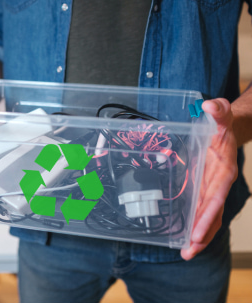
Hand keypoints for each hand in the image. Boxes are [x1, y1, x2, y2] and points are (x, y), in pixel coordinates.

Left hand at [181, 98, 237, 259]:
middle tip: (188, 253)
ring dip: (198, 235)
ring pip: (206, 216)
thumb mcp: (220, 115)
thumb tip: (210, 105)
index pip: (215, 197)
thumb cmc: (223, 125)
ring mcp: (211, 188)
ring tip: (186, 252)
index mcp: (222, 171)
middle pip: (211, 214)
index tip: (197, 234)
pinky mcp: (203, 188)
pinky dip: (195, 223)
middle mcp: (218, 184)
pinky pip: (200, 209)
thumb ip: (217, 111)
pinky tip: (184, 235)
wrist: (227, 130)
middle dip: (201, 235)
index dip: (207, 216)